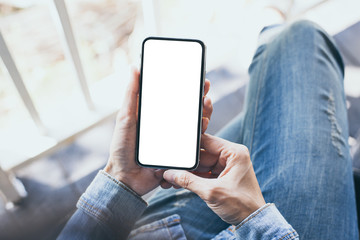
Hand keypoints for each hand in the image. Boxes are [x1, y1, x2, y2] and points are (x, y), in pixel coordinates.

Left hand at [104, 69, 212, 195]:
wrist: (125, 177)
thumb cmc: (122, 147)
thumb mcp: (125, 117)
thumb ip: (131, 94)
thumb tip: (134, 68)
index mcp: (156, 116)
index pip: (175, 99)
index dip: (186, 87)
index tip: (195, 76)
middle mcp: (168, 126)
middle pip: (189, 110)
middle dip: (199, 97)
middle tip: (205, 87)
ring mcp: (175, 140)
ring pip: (195, 124)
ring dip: (204, 112)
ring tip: (206, 103)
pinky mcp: (180, 153)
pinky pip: (194, 142)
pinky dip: (202, 131)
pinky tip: (204, 123)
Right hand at [163, 134, 265, 224]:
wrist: (252, 222)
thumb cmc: (242, 205)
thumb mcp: (212, 192)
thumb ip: (189, 181)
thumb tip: (170, 174)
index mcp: (234, 153)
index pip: (207, 141)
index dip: (189, 145)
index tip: (175, 148)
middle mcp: (231, 156)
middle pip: (202, 154)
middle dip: (186, 163)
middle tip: (170, 168)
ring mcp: (227, 167)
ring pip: (202, 165)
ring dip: (188, 172)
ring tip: (171, 177)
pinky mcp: (223, 177)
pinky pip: (205, 173)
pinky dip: (194, 178)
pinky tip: (180, 182)